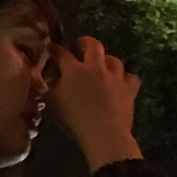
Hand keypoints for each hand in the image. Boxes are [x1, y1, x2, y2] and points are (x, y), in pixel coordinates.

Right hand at [46, 37, 141, 170]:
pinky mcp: (129, 90)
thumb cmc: (75, 118)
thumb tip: (45, 79)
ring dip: (107, 59)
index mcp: (74, 70)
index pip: (62, 53)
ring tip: (103, 63)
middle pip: (94, 46)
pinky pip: (131, 77)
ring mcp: (115, 77)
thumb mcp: (53, 102)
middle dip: (86, 42)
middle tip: (81, 44)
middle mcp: (95, 68)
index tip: (51, 47)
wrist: (104, 134)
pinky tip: (121, 81)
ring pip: (114, 60)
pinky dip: (126, 77)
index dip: (55, 49)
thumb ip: (49, 87)